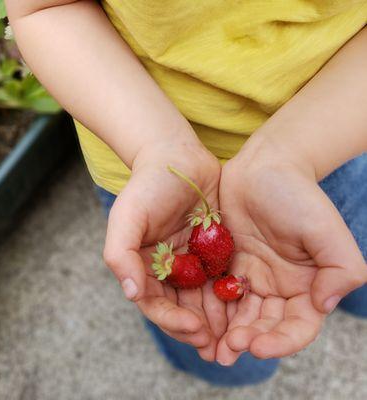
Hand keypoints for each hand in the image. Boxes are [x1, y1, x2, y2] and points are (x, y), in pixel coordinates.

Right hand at [103, 137, 224, 359]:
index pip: (154, 304)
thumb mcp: (126, 216)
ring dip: (215, 324)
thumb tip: (130, 292)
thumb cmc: (147, 186)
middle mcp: (166, 270)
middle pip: (179, 310)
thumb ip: (120, 254)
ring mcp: (191, 263)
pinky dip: (230, 299)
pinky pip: (222, 281)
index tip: (194, 328)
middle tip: (217, 346)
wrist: (177, 157)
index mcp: (143, 267)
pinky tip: (245, 311)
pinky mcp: (213, 253)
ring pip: (203, 302)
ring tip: (233, 341)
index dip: (171, 320)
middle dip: (196, 330)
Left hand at [215, 139, 366, 364]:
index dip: (280, 343)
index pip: (298, 326)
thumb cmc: (298, 195)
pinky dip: (209, 309)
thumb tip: (324, 305)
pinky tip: (195, 319)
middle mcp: (280, 287)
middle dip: (247, 341)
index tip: (255, 347)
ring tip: (208, 348)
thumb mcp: (326, 230)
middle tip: (225, 352)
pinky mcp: (227, 265)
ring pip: (239, 315)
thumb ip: (340, 270)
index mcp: (307, 285)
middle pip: (264, 326)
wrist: (265, 166)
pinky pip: (216, 293)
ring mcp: (252, 277)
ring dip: (225, 334)